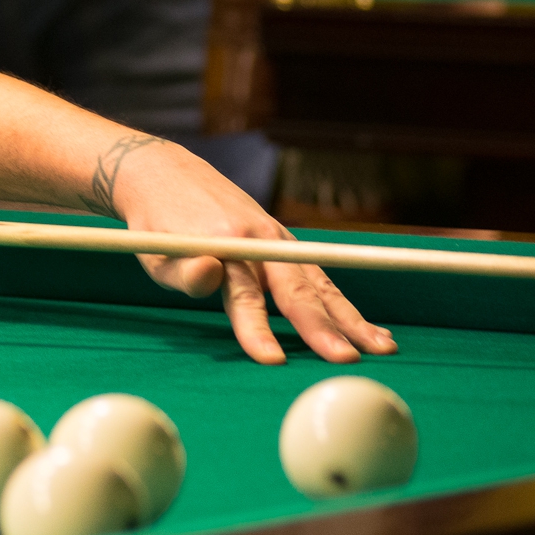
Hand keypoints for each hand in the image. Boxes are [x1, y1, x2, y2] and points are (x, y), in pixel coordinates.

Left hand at [99, 136, 394, 365]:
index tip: (273, 360)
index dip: (257, 329)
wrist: (166, 173)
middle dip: (322, 328)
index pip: (243, 295)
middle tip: (346, 361)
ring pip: (318, 284)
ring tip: (382, 349)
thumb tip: (209, 275)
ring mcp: (278, 239)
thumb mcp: (151, 250)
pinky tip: (371, 330)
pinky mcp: (286, 243)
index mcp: (224, 244)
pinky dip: (345, 305)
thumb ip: (179, 271)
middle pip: (295, 290)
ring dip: (351, 317)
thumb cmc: (155, 224)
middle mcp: (259, 239)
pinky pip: (321, 278)